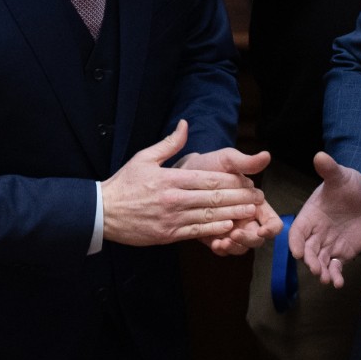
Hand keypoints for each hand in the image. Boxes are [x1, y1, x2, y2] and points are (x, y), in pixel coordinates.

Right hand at [100, 121, 267, 246]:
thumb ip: (168, 144)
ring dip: (234, 213)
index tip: (247, 180)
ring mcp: (172, 217)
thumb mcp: (143, 158)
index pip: (208, 179)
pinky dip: (215, 229)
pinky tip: (229, 226)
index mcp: (169, 178)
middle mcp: (173, 198)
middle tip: (258, 196)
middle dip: (240, 197)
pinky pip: (197, 232)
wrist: (102, 212)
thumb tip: (185, 125)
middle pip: (214, 198)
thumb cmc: (124, 184)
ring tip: (251, 210)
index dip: (231, 181)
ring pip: (209, 216)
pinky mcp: (168, 234)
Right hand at [290, 151, 360, 285]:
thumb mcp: (340, 177)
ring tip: (328, 280)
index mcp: (310, 215)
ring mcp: (328, 242)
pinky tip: (338, 282)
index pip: (296, 230)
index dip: (295, 242)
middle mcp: (316, 231)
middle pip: (307, 249)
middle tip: (316, 269)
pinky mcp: (343, 251)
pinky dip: (335, 275)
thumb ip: (328, 170)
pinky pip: (335, 266)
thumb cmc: (350, 185)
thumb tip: (320, 155)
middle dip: (310, 261)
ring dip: (321, 271)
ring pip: (319, 260)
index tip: (298, 252)